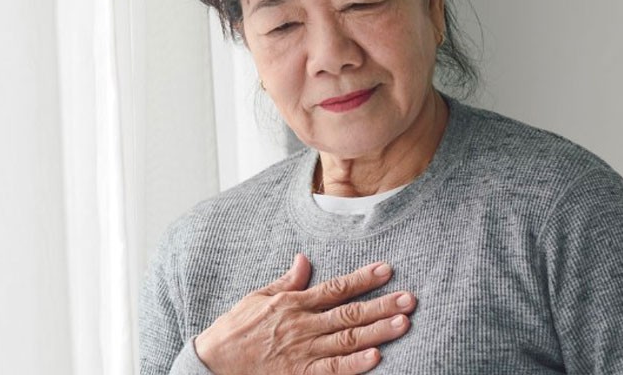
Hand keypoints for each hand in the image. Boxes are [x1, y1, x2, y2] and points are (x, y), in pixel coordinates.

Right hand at [194, 254, 416, 374]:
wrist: (213, 362)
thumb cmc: (236, 328)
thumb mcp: (259, 296)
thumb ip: (288, 281)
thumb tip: (305, 259)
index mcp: (294, 303)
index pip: (336, 288)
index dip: (363, 279)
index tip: (387, 270)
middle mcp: (303, 325)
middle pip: (350, 313)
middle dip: (382, 305)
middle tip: (410, 299)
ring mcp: (303, 351)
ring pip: (348, 339)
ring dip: (378, 331)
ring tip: (403, 323)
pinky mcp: (300, 374)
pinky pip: (333, 369)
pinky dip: (355, 364)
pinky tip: (376, 357)